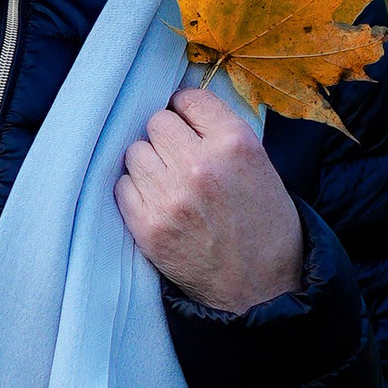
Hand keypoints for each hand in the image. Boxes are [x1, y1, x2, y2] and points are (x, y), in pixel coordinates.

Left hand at [115, 81, 304, 313]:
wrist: (262, 289)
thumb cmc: (265, 225)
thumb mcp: (261, 167)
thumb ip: (222, 133)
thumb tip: (181, 107)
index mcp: (235, 143)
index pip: (188, 98)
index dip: (186, 111)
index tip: (187, 123)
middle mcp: (200, 164)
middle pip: (156, 122)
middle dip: (167, 138)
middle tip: (180, 159)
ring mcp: (171, 196)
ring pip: (135, 151)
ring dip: (149, 164)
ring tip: (170, 184)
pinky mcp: (148, 225)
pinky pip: (122, 185)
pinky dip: (136, 192)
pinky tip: (159, 204)